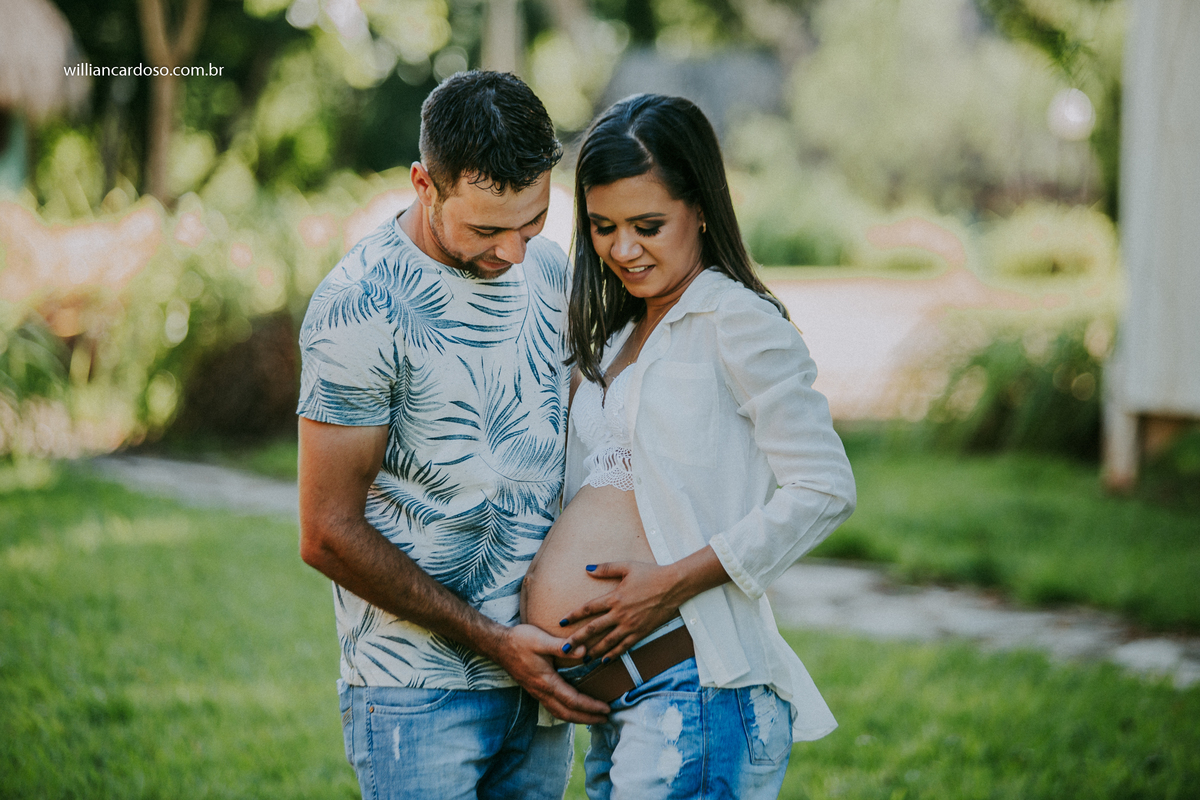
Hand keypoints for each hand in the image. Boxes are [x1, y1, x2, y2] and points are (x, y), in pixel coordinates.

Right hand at [492, 624, 608, 723]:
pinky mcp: (534, 690)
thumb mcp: (541, 640)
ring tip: (593, 717)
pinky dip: (567, 712)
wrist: (498, 646)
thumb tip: (584, 652)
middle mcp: (542, 692)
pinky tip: (573, 708)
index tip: (606, 708)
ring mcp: (537, 693)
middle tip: (605, 719)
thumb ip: (562, 646)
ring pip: (560, 713)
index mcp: (546, 682)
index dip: (591, 706)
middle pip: (568, 713)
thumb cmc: (520, 641)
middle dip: (588, 718)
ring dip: (577, 718)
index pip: (573, 700)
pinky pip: (553, 708)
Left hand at [560, 561, 681, 663]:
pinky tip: (604, 661)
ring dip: (593, 651)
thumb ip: (606, 568)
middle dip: (577, 640)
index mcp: (614, 597)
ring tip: (581, 658)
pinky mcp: (640, 632)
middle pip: (594, 629)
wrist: (674, 586)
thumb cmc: (650, 573)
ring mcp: (631, 625)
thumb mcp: (627, 566)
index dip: (573, 615)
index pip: (589, 608)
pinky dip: (613, 654)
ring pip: (607, 642)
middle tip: (564, 649)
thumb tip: (587, 568)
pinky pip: (624, 646)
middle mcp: (620, 614)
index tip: (561, 621)